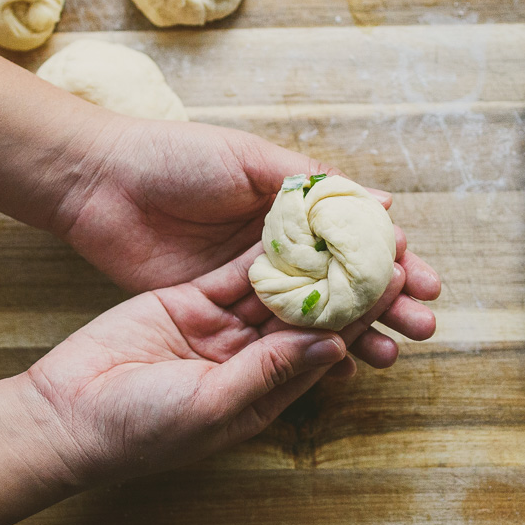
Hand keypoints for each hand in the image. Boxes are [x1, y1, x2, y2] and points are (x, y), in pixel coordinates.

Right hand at [20, 247, 414, 485]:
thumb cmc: (139, 429)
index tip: (392, 282)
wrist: (65, 413)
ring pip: (273, 287)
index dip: (358, 314)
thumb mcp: (210, 404)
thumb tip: (333, 344)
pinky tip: (290, 223)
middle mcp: (248, 358)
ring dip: (307, 258)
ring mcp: (219, 328)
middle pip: (305, 313)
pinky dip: (260, 249)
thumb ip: (270, 371)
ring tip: (342, 223)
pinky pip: (232, 272)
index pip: (321, 347)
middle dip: (341, 280)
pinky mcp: (189, 301)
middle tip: (379, 241)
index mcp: (263, 393)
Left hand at [52, 118, 439, 368]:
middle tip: (423, 327)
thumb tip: (383, 201)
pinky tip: (341, 366)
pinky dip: (306, 350)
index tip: (422, 279)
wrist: (101, 185)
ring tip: (392, 354)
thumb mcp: (249, 160)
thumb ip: (310, 185)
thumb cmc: (176, 158)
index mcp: (287, 208)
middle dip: (385, 303)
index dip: (390, 260)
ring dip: (356, 333)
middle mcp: (275, 247)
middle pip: (342, 282)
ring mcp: (247, 281)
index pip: (352, 239)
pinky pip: (270, 335)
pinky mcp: (215, 309)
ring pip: (313, 314)